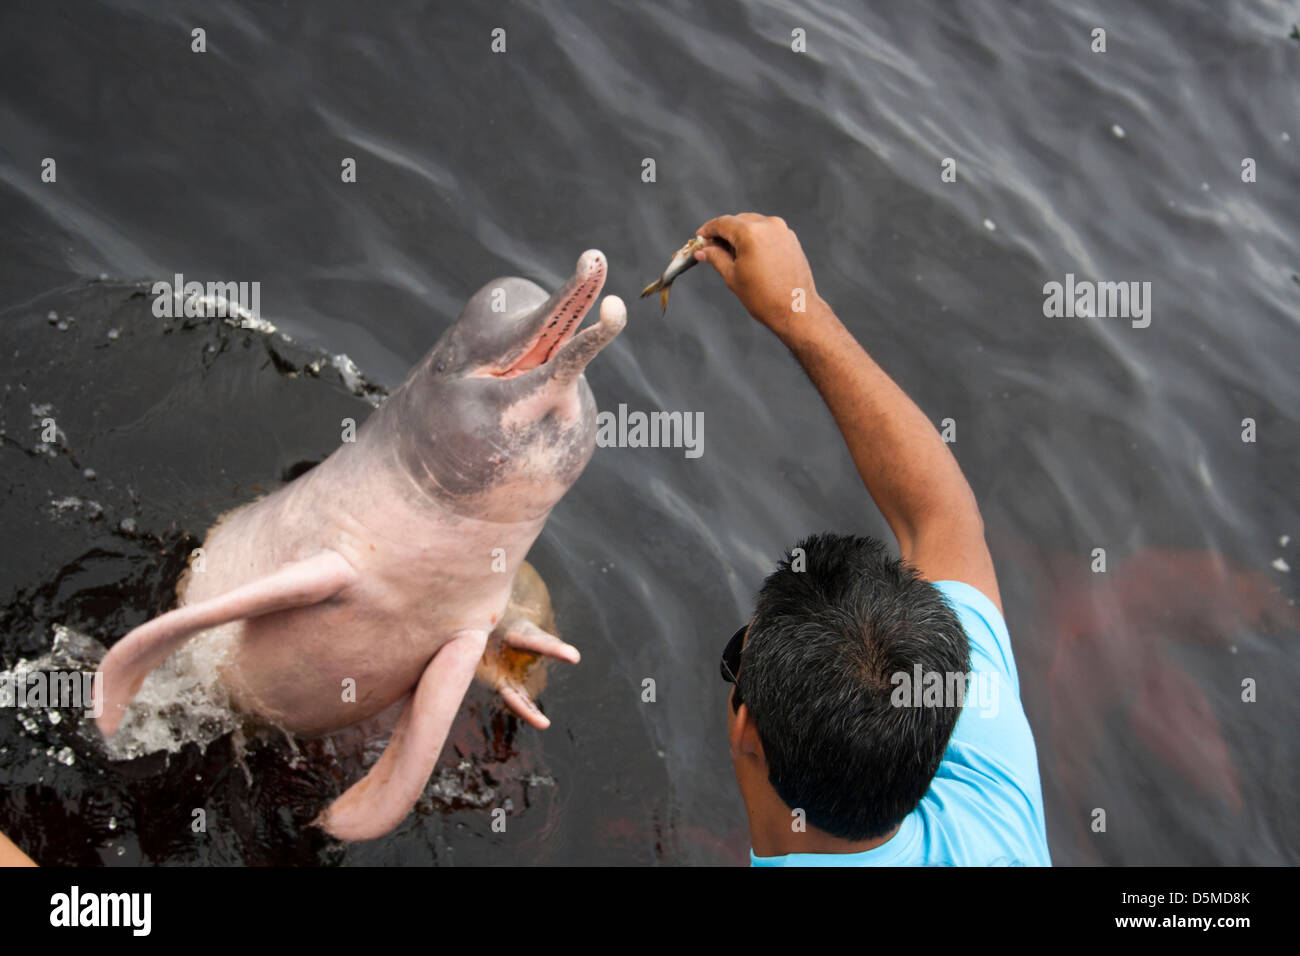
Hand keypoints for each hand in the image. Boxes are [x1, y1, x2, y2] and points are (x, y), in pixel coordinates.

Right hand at [694, 213, 823, 334]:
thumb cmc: (765, 297)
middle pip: (738, 221)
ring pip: (753, 224)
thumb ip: (716, 258)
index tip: (701, 236)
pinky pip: (767, 231)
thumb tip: (703, 251)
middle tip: (711, 248)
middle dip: (724, 232)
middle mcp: (768, 226)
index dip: (708, 229)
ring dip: (740, 234)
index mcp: (751, 233)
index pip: (723, 223)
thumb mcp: (732, 276)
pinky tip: (749, 254)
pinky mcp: (791, 238)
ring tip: (730, 254)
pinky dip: (756, 238)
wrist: (795, 309)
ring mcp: (782, 231)